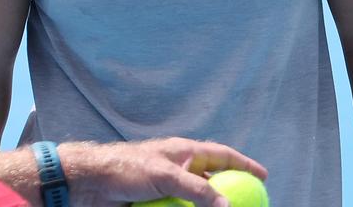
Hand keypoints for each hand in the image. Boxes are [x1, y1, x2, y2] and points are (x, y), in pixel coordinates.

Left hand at [58, 137, 267, 206]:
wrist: (89, 182)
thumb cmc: (124, 168)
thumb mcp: (165, 176)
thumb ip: (197, 190)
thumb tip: (226, 205)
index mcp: (183, 151)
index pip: (221, 155)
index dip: (244, 164)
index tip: (264, 176)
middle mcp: (178, 168)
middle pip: (211, 182)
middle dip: (228, 193)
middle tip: (247, 204)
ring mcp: (166, 187)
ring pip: (195, 200)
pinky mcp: (154, 203)